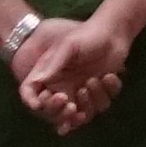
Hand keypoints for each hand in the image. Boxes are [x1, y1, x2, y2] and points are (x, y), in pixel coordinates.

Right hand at [13, 8, 132, 132]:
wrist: (113, 32)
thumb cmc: (86, 35)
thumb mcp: (67, 46)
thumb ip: (52, 64)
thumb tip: (37, 82)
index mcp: (50, 75)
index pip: (32, 93)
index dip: (32, 101)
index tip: (39, 104)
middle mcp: (63, 87)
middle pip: (55, 114)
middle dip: (61, 114)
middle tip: (71, 106)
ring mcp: (81, 92)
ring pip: (81, 114)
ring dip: (88, 102)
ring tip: (92, 80)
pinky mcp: (99, 94)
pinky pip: (100, 106)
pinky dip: (105, 93)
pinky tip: (108, 76)